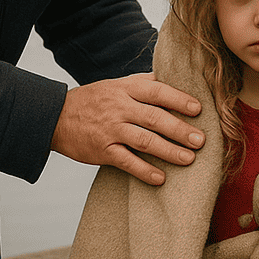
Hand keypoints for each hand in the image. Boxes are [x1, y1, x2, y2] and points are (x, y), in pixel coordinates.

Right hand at [50, 73, 203, 184]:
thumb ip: (144, 83)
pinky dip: (144, 170)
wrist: (56, 116)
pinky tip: (160, 178)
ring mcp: (110, 130)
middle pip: (154, 118)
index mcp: (126, 89)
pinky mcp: (102, 150)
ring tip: (188, 159)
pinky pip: (126, 161)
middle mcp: (119, 108)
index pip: (157, 91)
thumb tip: (176, 80)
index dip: (178, 99)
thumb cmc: (95, 100)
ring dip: (168, 151)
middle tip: (201, 140)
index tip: (198, 109)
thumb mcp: (117, 84)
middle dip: (180, 130)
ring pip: (144, 141)